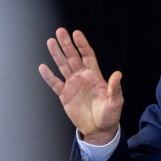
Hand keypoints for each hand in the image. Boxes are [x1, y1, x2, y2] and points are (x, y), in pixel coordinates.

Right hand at [39, 28, 122, 144]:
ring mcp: (72, 85)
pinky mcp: (64, 96)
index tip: (76, 33)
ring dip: (56, 55)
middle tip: (60, 31)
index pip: (87, 56)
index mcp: (95, 76)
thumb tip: (118, 74)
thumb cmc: (110, 115)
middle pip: (73, 57)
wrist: (99, 129)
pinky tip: (43, 67)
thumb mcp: (116, 102)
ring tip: (50, 42)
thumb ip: (115, 89)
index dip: (82, 45)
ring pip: (63, 66)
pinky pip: (55, 84)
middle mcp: (82, 77)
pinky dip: (49, 76)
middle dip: (66, 44)